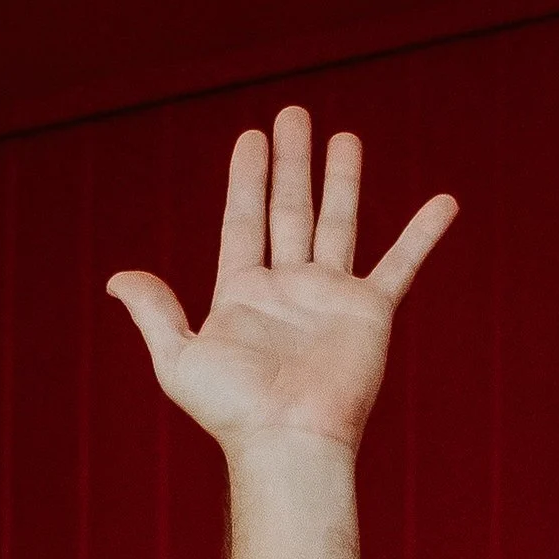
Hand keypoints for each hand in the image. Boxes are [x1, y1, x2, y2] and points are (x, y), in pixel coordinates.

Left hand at [106, 105, 455, 456]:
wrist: (289, 443)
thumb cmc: (233, 412)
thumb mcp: (179, 360)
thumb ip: (154, 312)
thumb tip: (116, 279)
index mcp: (243, 294)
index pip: (244, 220)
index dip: (247, 179)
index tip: (251, 137)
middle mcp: (288, 290)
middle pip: (290, 210)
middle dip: (291, 163)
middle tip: (292, 116)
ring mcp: (330, 299)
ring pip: (338, 223)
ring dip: (341, 180)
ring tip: (344, 137)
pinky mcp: (369, 313)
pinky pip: (401, 266)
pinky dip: (423, 235)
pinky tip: (443, 203)